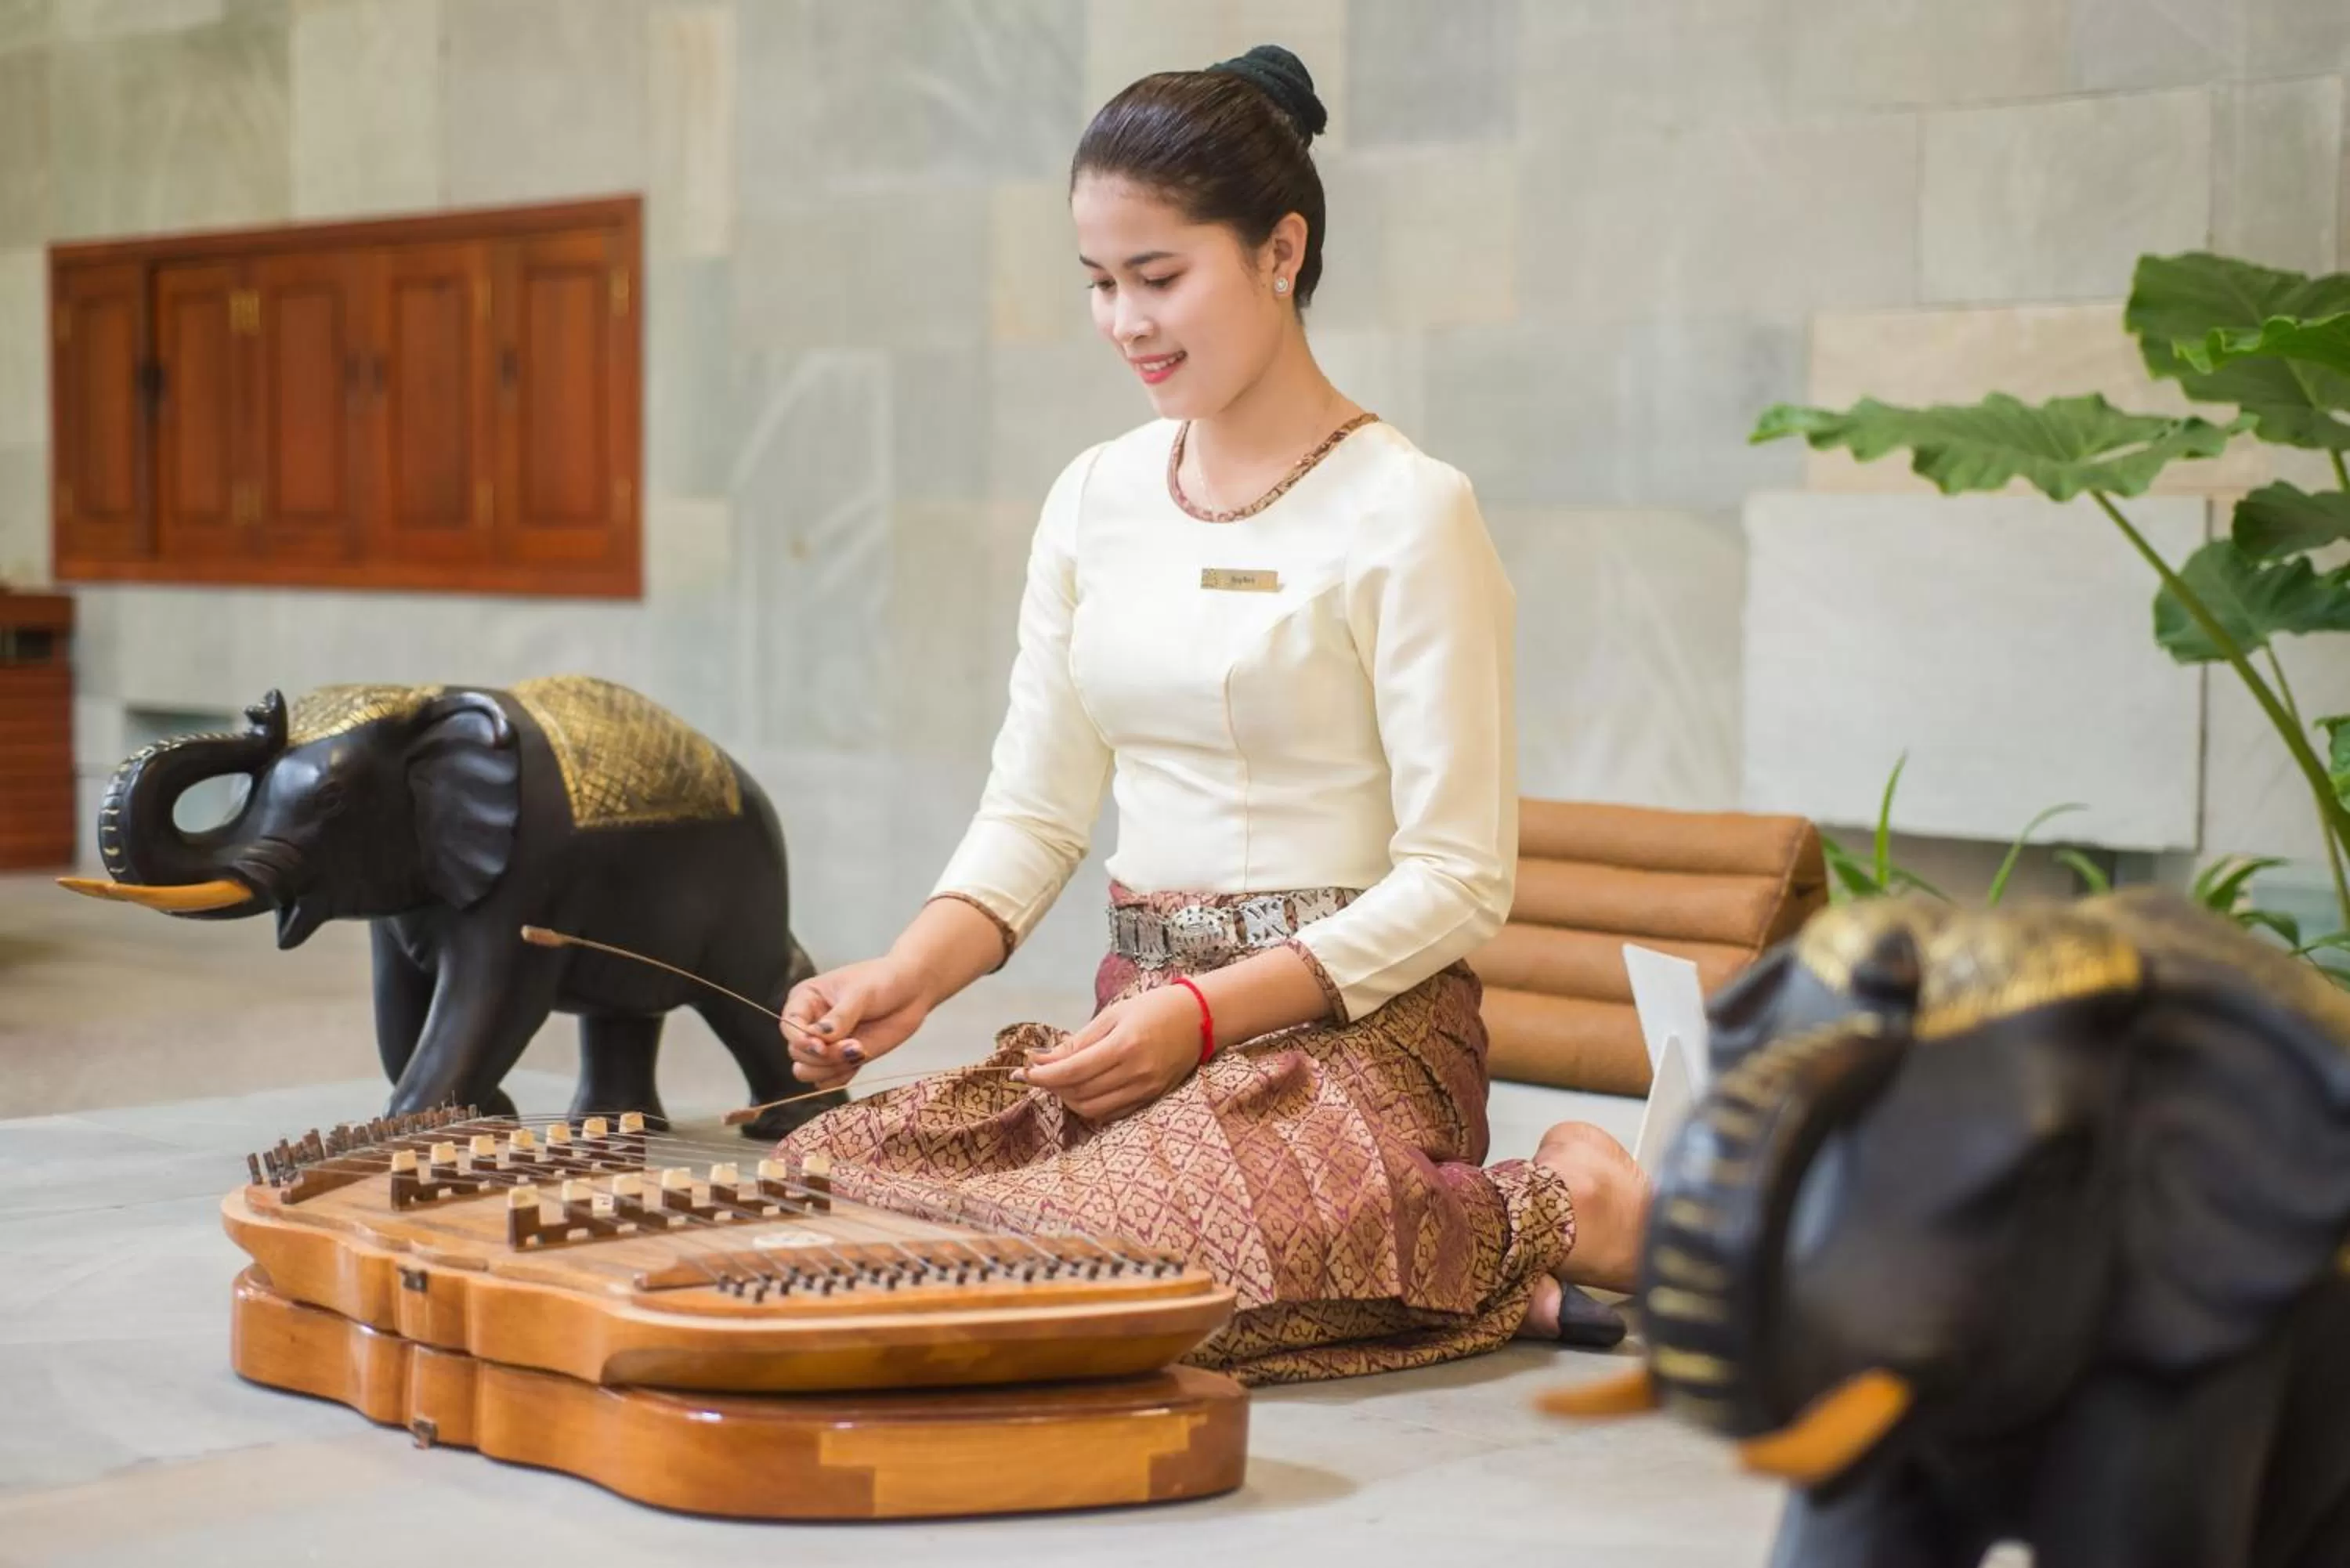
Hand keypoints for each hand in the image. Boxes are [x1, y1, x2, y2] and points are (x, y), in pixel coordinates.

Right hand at [781, 956, 934, 1087]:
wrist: (912, 991)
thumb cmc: (884, 981)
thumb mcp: (861, 993)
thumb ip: (840, 1017)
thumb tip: (819, 1037)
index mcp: (805, 1000)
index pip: (788, 1027)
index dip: (801, 1041)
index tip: (822, 1045)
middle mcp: (810, 1024)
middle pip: (798, 1054)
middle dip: (824, 1056)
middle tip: (855, 1046)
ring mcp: (825, 1044)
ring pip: (808, 1072)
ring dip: (832, 1068)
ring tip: (860, 1050)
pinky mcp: (841, 1059)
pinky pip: (828, 1081)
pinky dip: (842, 1076)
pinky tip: (861, 1058)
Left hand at [1019, 983, 1207, 1120]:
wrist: (1201, 1018)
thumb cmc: (1154, 1007)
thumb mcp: (1113, 1014)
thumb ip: (1078, 1041)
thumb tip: (1042, 1060)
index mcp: (1125, 1046)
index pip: (1072, 1071)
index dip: (1042, 1076)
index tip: (1023, 1071)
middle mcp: (1136, 1073)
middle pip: (1079, 1093)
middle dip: (1051, 1086)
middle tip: (1038, 1073)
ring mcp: (1146, 1090)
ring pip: (1092, 1109)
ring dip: (1068, 1098)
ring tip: (1059, 1080)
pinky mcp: (1151, 1099)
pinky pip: (1111, 1113)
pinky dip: (1090, 1105)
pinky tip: (1083, 1089)